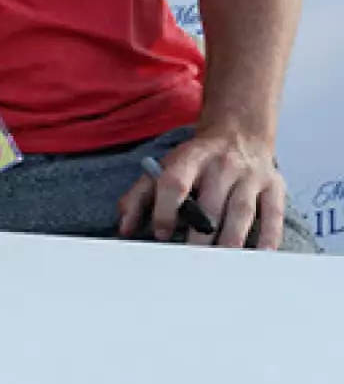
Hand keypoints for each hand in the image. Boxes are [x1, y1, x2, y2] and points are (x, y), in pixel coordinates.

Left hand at [117, 128, 287, 248]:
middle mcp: (222, 165)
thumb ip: (139, 196)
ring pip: (242, 212)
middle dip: (200, 235)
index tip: (160, 233)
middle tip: (190, 261)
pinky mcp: (274, 187)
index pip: (175, 183)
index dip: (166, 210)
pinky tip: (259, 256)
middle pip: (211, 204)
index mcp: (190, 158)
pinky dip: (268, 237)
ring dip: (231, 241)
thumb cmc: (197, 160)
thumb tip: (124, 228)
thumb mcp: (164, 167)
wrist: (239, 133)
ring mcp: (250, 176)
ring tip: (220, 266)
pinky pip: (273, 214)